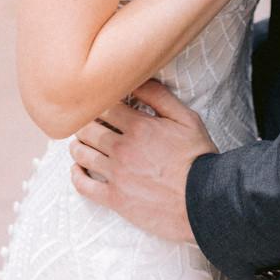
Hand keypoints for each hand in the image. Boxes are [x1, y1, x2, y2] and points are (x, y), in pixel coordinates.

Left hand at [70, 79, 216, 243]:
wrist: (203, 199)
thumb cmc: (197, 157)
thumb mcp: (186, 119)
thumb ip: (160, 97)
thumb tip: (139, 80)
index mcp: (138, 127)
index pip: (104, 107)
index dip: (99, 104)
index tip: (101, 107)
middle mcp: (122, 148)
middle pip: (88, 129)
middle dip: (85, 124)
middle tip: (87, 125)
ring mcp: (117, 175)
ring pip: (82, 155)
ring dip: (78, 146)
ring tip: (81, 145)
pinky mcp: (115, 199)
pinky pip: (84, 186)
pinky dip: (76, 176)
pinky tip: (78, 170)